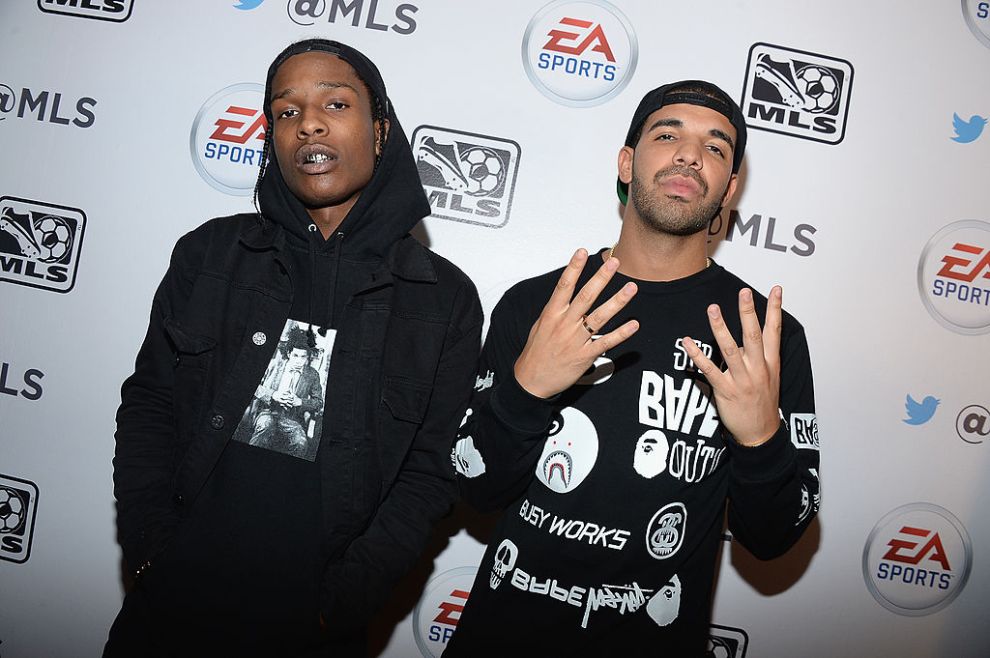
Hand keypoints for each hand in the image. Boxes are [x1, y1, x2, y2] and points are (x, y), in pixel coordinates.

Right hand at [514, 249, 638, 398]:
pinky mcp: (585, 356)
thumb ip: (556, 309)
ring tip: (631, 287)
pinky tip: (634, 324)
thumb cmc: (536, 351)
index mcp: (552, 314)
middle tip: (614, 263)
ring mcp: (576, 340)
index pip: (564, 286)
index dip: (573, 268)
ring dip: (617, 301)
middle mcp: (565, 324)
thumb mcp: (540, 325)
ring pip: (600, 317)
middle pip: (586, 296)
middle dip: (601, 278)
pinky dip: (621, 333)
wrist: (531, 380)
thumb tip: (566, 292)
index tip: (582, 251)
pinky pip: (606, 342)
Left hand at [683, 286, 781, 445]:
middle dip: (748, 313)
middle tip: (744, 292)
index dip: (776, 309)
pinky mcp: (726, 391)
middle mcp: (758, 369)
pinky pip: (710, 370)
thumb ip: (758, 355)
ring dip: (720, 328)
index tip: (777, 289)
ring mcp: (743, 380)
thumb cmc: (762, 402)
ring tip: (712, 309)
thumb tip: (744, 336)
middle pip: (753, 336)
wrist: (761, 434)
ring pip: (730, 350)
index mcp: (770, 363)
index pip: (774, 331)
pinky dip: (697, 355)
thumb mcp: (769, 376)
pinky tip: (688, 342)